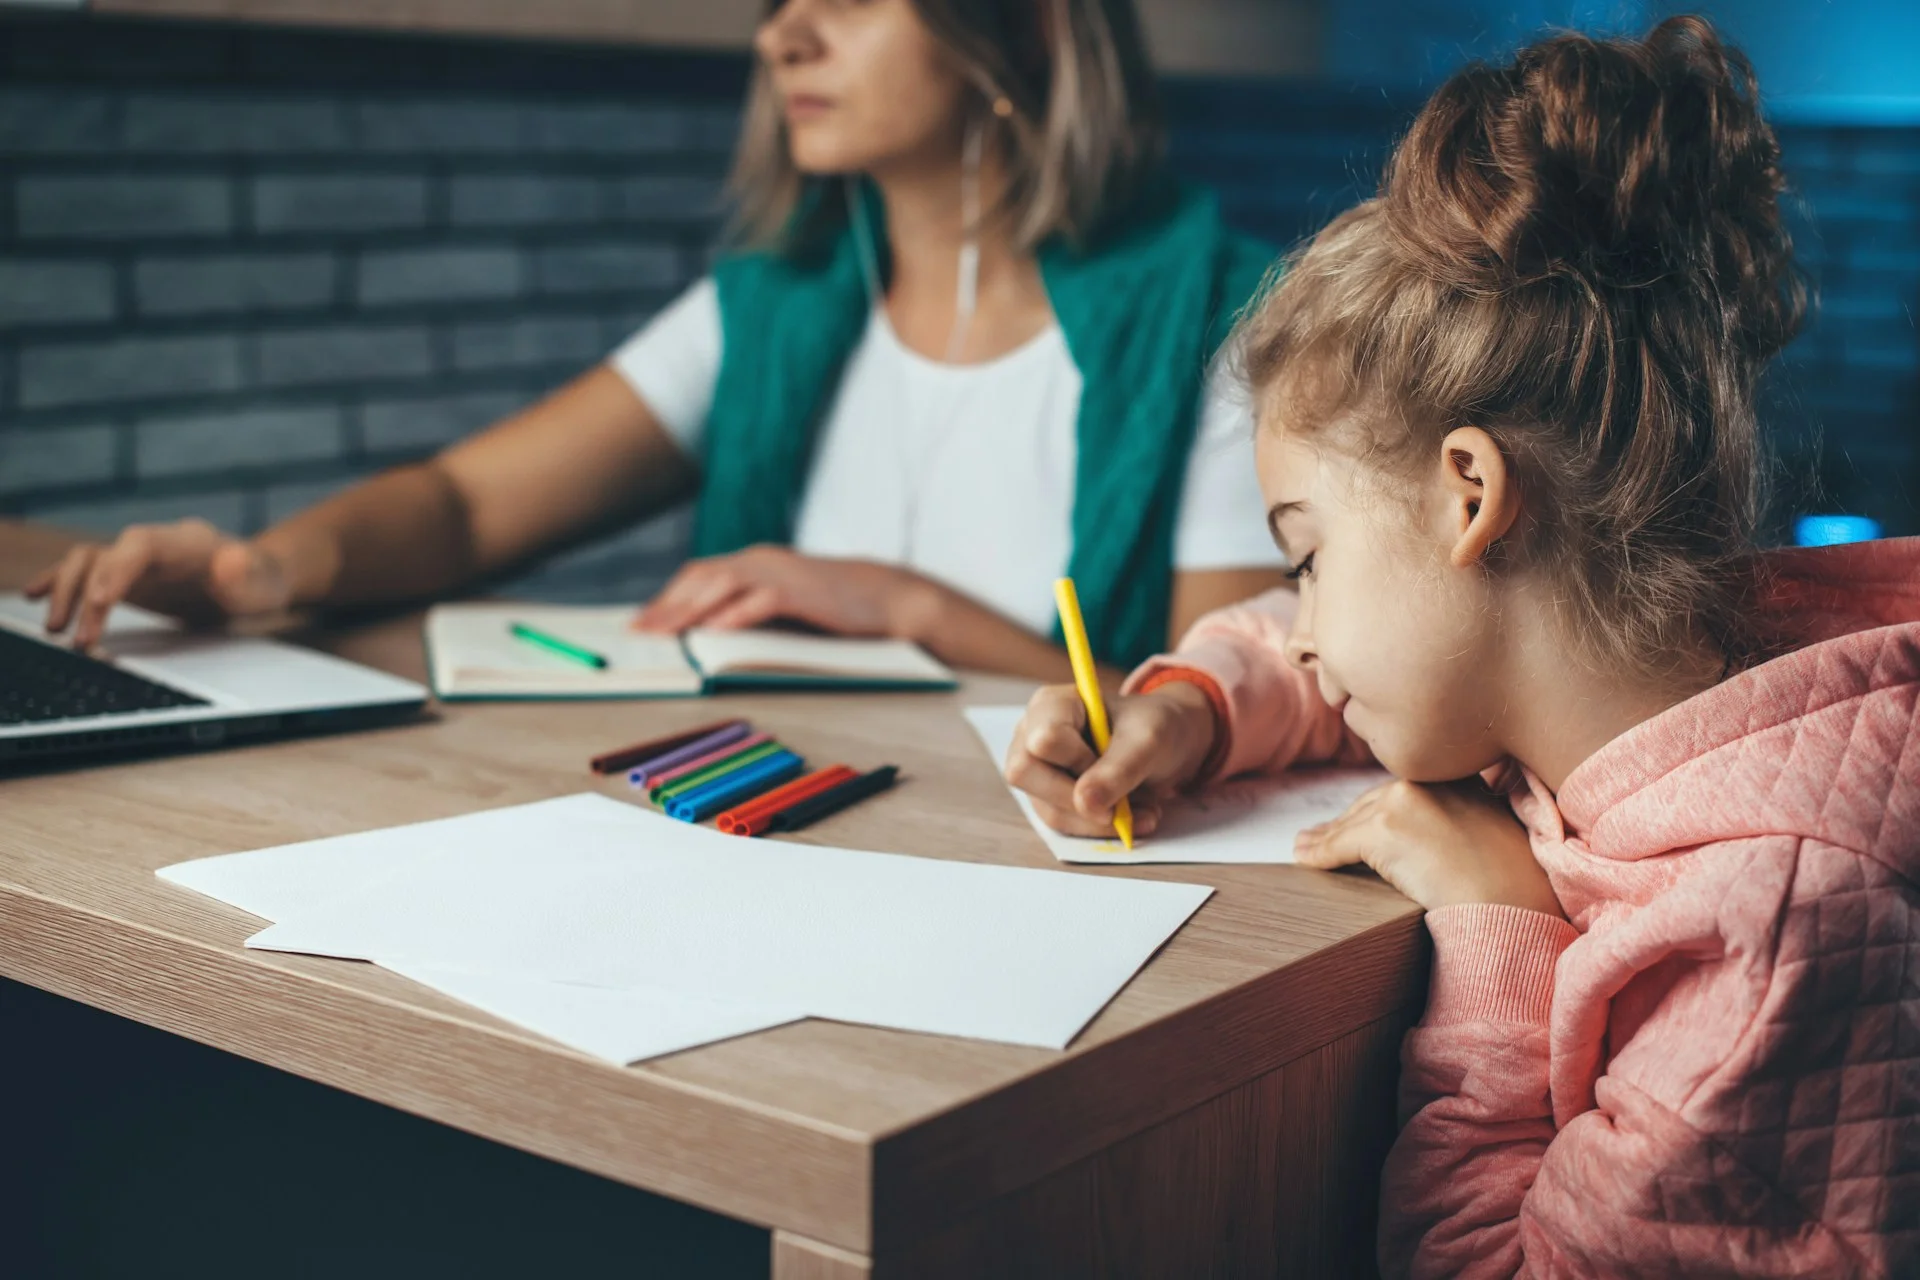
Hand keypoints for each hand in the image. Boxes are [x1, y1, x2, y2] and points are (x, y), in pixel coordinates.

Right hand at [24, 518, 291, 649]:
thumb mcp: (265, 582)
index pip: (141, 545)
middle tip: (78, 637)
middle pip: (106, 555)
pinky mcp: (126, 576)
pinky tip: (35, 598)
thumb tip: (231, 562)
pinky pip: (85, 572)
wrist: (256, 577)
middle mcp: (154, 544)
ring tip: (55, 630)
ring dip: (67, 592)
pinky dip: (60, 583)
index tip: (100, 603)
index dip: (117, 570)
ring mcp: (136, 559)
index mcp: (187, 540)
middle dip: (86, 594)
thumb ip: (249, 573)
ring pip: (87, 562)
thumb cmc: (260, 580)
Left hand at [632, 545, 933, 637]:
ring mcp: (782, 572)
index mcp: (754, 564)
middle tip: (642, 633)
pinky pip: (764, 599)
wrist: (889, 600)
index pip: (699, 575)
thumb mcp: (783, 609)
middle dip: (668, 606)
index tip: (641, 624)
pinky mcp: (804, 590)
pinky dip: (739, 613)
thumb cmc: (834, 610)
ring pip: (725, 583)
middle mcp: (762, 561)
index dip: (668, 598)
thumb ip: (748, 614)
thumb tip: (704, 638)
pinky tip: (717, 630)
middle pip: (702, 577)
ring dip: (691, 609)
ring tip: (667, 633)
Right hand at [1002, 681, 1219, 838]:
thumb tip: (1085, 804)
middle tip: (1126, 802)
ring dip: (1100, 821)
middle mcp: (1030, 736)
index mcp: (1050, 705)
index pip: (1044, 740)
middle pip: (1025, 774)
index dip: (1079, 761)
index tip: (1115, 762)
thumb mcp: (1148, 740)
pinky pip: (1062, 824)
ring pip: (1048, 809)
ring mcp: (1036, 771)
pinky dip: (1101, 829)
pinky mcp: (1048, 799)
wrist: (1165, 744)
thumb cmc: (1151, 728)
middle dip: (1082, 799)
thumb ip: (1118, 769)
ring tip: (1144, 810)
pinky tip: (1132, 818)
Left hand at [1294, 778, 1563, 916]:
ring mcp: (1405, 801)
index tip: (1359, 820)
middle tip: (1319, 835)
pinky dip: (1320, 855)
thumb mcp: (1494, 837)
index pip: (1406, 791)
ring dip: (1326, 838)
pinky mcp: (1384, 829)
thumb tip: (1436, 843)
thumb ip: (1464, 825)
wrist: (1511, 900)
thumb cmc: (1514, 882)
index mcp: (1459, 778)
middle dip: (1347, 822)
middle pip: (1374, 803)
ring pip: (1354, 824)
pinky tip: (1305, 860)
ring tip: (1305, 847)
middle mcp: (1429, 781)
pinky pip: (1341, 844)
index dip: (1378, 808)